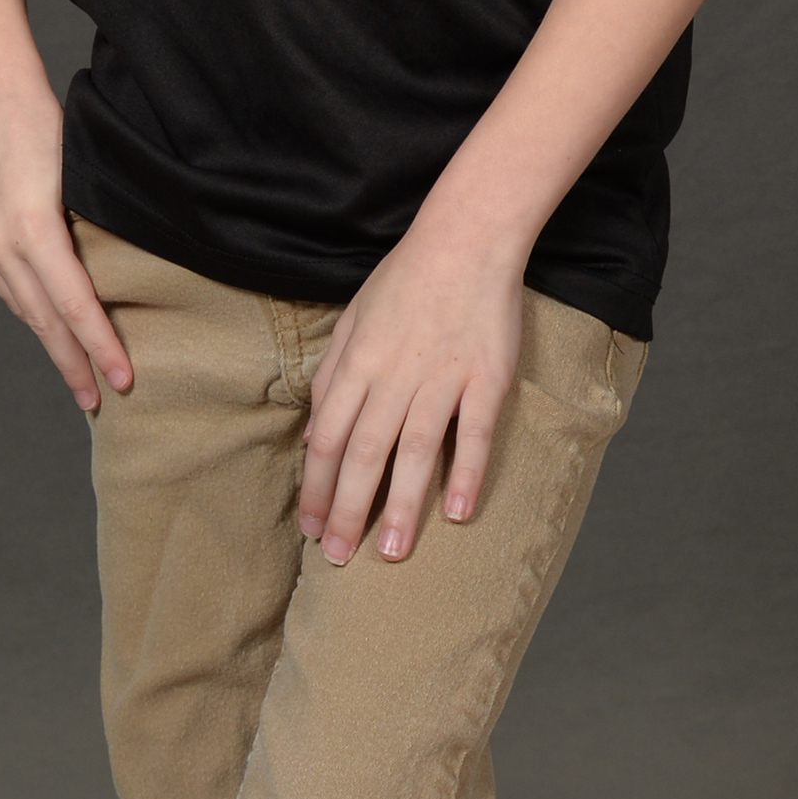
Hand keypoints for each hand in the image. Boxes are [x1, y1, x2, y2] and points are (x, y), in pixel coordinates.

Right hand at [0, 69, 131, 409]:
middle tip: (100, 401)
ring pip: (25, 308)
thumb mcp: (79, 173)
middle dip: (74, 365)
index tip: (125, 379)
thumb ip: (91, 227)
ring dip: (53, 343)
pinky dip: (34, 312)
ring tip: (79, 374)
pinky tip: (50, 325)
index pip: (75, 305)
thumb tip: (120, 274)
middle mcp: (1, 246)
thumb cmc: (46, 120)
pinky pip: (10, 287)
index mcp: (31, 231)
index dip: (101, 346)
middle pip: (45, 321)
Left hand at [297, 220, 522, 564]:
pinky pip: (475, 433)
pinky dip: (466, 473)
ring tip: (391, 553)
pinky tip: (457, 513)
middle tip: (338, 559)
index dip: (315, 488)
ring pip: (415, 452)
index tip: (310, 527)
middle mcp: (395, 376)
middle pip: (363, 454)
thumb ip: (333, 374)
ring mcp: (443, 378)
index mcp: (357, 363)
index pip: (326, 438)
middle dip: (347, 511)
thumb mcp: (352, 319)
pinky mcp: (487, 378)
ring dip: (401, 506)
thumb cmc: (404, 281)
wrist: (466, 240)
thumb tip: (315, 430)